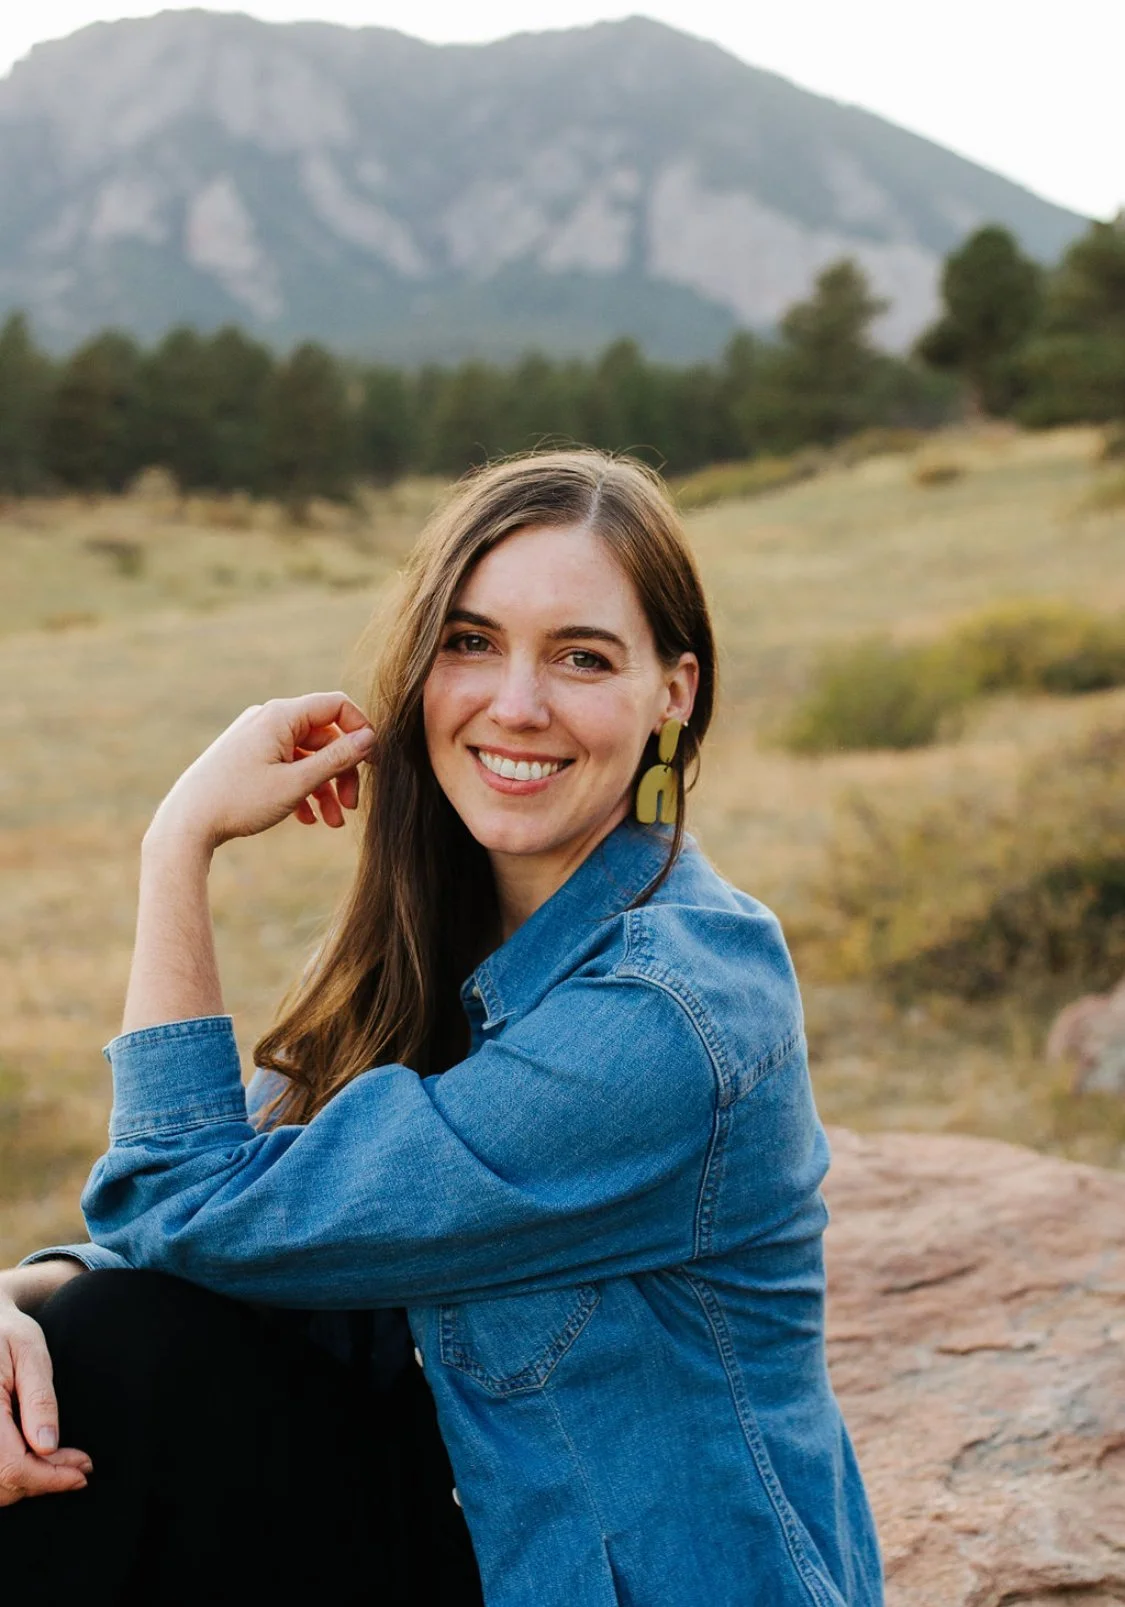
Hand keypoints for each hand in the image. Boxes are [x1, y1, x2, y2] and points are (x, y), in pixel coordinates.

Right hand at [0, 1295, 91, 1505]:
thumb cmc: (9, 1333)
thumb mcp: (31, 1354)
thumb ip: (38, 1400)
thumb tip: (46, 1449)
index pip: (10, 1466)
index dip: (48, 1477)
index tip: (84, 1470)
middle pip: (1, 1483)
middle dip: (44, 1480)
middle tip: (81, 1466)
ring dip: (30, 1482)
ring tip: (66, 1464)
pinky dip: (15, 1475)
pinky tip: (42, 1460)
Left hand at [146, 692, 377, 852]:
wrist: (186, 823)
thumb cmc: (239, 801)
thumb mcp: (296, 783)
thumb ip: (336, 759)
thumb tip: (369, 738)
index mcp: (280, 716)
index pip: (336, 706)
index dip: (361, 731)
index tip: (374, 764)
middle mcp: (268, 720)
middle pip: (324, 736)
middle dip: (342, 772)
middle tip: (352, 806)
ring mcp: (257, 738)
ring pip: (307, 756)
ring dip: (325, 787)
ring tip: (332, 822)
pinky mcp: (248, 757)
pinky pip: (287, 766)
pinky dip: (302, 789)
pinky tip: (307, 819)